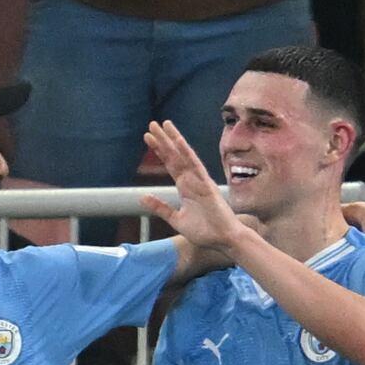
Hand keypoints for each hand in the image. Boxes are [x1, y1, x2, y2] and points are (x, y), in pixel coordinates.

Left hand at [139, 121, 242, 247]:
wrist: (222, 240)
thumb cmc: (204, 231)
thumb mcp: (176, 219)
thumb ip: (160, 207)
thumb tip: (142, 197)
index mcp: (185, 187)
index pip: (170, 164)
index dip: (159, 150)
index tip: (148, 137)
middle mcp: (192, 180)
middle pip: (174, 156)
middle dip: (163, 140)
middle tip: (151, 124)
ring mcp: (199, 180)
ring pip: (184, 156)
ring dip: (174, 140)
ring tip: (164, 125)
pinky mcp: (206, 185)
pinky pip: (195, 166)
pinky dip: (187, 153)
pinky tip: (179, 141)